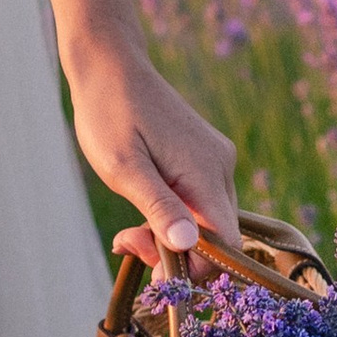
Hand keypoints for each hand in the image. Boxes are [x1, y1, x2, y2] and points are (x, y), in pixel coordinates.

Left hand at [61, 26, 237, 273]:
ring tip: (127, 229)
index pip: (227, 244)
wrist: (109, 64)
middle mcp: (220, 167)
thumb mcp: (124, 167)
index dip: (197, 269)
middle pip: (218, 237)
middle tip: (128, 240)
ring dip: (170, 236)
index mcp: (206, 172)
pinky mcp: (202, 156)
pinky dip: (172, 216)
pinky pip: (199, 202)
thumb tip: (188, 247)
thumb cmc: (109, 114)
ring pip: (207, 222)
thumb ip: (158, 207)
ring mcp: (214, 160)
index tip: (155, 272)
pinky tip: (141, 208)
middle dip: (175, 253)